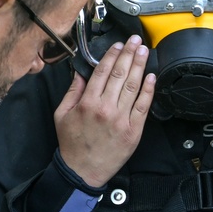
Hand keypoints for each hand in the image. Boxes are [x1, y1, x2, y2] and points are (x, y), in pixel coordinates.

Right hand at [56, 35, 154, 187]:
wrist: (82, 171)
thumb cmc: (72, 144)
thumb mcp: (62, 114)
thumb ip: (73, 91)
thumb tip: (81, 71)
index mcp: (87, 103)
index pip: (103, 72)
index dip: (112, 55)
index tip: (118, 44)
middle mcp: (105, 109)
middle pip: (120, 75)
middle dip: (129, 54)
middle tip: (135, 40)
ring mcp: (121, 119)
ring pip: (133, 86)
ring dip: (139, 66)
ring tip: (144, 51)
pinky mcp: (133, 131)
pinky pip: (143, 106)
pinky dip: (148, 90)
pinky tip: (151, 76)